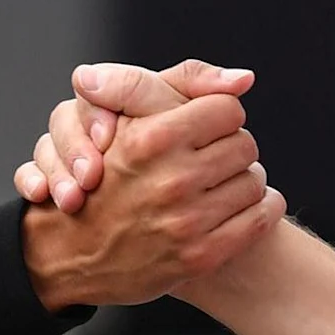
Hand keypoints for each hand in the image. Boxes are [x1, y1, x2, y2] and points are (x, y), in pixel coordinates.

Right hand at [17, 62, 280, 308]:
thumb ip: (180, 84)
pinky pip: (260, 219)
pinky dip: (261, 209)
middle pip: (245, 145)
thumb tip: (244, 79)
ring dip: (244, 180)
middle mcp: (171, 181)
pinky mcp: (201, 255)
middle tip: (214, 156)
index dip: (219, 115)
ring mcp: (187, 223)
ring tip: (221, 183)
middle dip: (232, 147)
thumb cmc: (103, 178)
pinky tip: (240, 207)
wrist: (74, 252)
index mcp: (152, 141)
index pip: (227, 109)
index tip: (209, 125)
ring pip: (255, 182)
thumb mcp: (125, 118)